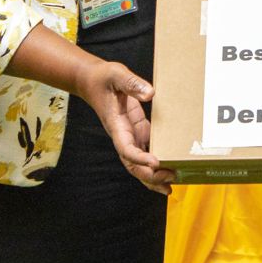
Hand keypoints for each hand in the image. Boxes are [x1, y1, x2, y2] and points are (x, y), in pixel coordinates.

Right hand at [76, 60, 174, 194]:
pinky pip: (146, 150)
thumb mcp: (116, 75)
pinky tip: (169, 169)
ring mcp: (130, 135)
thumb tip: (150, 93)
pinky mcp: (137, 130)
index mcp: (116, 125)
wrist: (92, 80)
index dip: (140, 158)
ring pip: (139, 163)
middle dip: (149, 175)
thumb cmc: (103, 77)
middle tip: (169, 179)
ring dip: (152, 176)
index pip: (126, 148)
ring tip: (169, 187)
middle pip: (133, 164)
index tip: (156, 162)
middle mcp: (122, 135)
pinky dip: (156, 163)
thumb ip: (131, 83)